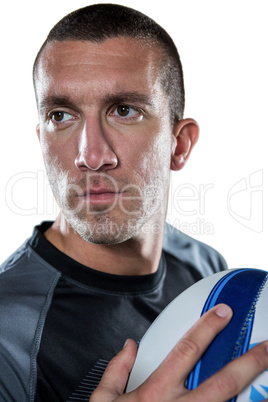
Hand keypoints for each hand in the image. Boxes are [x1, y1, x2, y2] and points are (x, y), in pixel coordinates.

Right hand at [90, 304, 267, 400]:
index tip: (224, 313)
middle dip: (248, 363)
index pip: (187, 350)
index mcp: (156, 392)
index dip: (208, 328)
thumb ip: (117, 370)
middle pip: (222, 382)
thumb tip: (129, 346)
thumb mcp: (104, 401)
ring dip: (254, 396)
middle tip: (266, 348)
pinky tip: (255, 401)